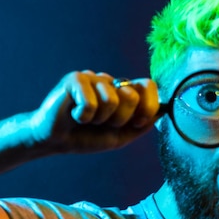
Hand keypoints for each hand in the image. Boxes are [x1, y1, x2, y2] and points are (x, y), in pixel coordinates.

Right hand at [29, 70, 159, 152]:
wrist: (56, 141)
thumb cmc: (87, 137)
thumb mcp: (121, 136)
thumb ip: (142, 124)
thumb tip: (163, 111)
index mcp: (123, 92)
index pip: (148, 86)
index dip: (148, 106)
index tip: (138, 122)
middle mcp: (110, 81)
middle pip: (132, 96)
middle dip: (120, 119)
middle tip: (103, 123)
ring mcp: (93, 78)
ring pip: (111, 100)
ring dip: (99, 119)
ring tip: (87, 120)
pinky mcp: (75, 79)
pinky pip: (91, 101)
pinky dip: (84, 116)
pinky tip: (75, 115)